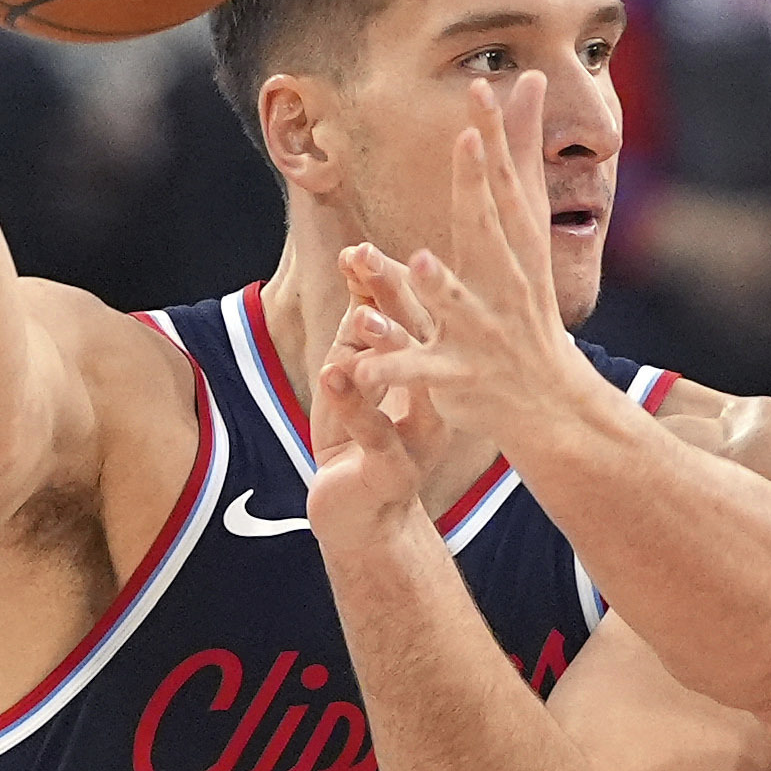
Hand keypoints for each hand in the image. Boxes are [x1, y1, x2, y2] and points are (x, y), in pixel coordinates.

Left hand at [305, 245, 447, 547]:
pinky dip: (354, 404)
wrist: (361, 522)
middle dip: (394, 298)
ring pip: (409, 385)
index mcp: (431, 374)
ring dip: (387, 348)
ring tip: (362, 318)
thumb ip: (359, 326)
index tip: (360, 248)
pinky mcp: (396, 471)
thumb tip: (355, 261)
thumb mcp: (355, 375)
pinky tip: (334, 376)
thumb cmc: (357, 443)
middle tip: (370, 259)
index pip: (414, 318)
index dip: (388, 282)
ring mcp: (422, 438)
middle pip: (419, 339)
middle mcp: (436, 401)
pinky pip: (376, 434)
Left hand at [344, 73, 605, 443]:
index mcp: (517, 248)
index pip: (507, 184)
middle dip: (479, 185)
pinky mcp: (457, 376)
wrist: (552, 401)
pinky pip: (419, 370)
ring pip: (456, 304)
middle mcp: (505, 283)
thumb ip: (520, 160)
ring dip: (443, 285)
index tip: (484, 89)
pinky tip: (361, 362)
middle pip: (490, 228)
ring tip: (422, 262)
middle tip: (469, 140)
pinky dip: (392, 365)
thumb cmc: (528, 304)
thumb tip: (529, 80)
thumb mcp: (526, 233)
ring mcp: (482, 330)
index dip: (497, 137)